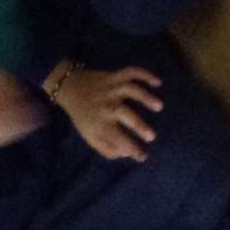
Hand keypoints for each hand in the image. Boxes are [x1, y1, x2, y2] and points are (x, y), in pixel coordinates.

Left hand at [49, 64, 163, 161]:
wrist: (69, 87)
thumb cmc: (84, 116)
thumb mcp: (90, 137)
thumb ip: (108, 149)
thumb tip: (128, 153)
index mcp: (100, 123)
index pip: (117, 138)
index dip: (131, 149)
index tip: (144, 156)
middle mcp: (106, 106)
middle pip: (124, 113)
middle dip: (138, 125)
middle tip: (152, 136)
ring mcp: (110, 89)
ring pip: (129, 89)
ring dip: (144, 96)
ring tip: (159, 106)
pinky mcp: (113, 76)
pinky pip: (129, 72)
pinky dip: (143, 74)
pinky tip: (157, 82)